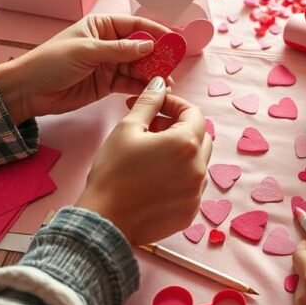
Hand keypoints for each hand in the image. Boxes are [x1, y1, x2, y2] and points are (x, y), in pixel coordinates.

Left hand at [0, 14, 171, 125]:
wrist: (28, 91)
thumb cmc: (51, 62)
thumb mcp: (87, 51)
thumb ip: (119, 50)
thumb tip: (149, 45)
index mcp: (102, 26)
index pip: (135, 26)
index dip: (155, 32)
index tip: (173, 40)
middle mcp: (108, 43)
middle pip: (140, 47)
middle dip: (157, 56)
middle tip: (172, 67)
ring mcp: (108, 64)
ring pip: (137, 66)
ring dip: (151, 74)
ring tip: (166, 83)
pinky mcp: (106, 84)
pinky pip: (128, 83)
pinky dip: (140, 86)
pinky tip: (151, 91)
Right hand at [76, 77, 211, 244]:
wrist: (104, 220)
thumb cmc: (112, 172)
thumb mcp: (128, 128)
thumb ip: (149, 102)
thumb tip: (160, 83)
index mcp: (186, 143)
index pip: (194, 113)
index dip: (175, 105)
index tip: (157, 106)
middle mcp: (199, 168)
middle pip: (201, 136)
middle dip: (180, 127)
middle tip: (152, 129)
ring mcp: (196, 193)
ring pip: (198, 162)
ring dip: (182, 153)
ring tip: (153, 156)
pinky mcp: (190, 212)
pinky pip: (193, 186)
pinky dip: (180, 177)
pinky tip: (156, 179)